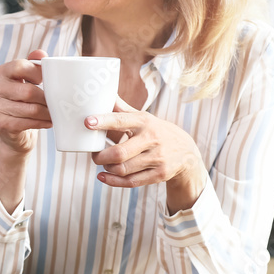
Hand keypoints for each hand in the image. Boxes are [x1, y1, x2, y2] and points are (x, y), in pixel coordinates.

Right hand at [0, 49, 48, 154]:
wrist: (14, 131)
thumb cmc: (24, 100)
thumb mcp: (28, 80)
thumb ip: (34, 65)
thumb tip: (41, 54)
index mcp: (2, 72)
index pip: (20, 67)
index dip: (37, 73)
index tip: (47, 81)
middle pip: (28, 91)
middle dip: (47, 99)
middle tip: (58, 103)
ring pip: (31, 109)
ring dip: (47, 112)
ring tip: (56, 113)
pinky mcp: (3, 123)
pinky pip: (28, 122)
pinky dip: (42, 123)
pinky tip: (49, 122)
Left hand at [87, 96, 205, 212]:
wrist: (187, 152)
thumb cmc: (156, 132)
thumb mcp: (144, 118)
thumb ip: (122, 109)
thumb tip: (103, 92)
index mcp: (144, 121)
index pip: (121, 120)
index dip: (103, 121)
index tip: (87, 122)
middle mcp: (151, 139)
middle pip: (119, 153)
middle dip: (100, 157)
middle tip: (94, 156)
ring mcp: (157, 158)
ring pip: (123, 169)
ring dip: (107, 168)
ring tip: (104, 164)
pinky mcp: (159, 174)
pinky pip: (131, 181)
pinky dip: (113, 181)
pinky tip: (103, 176)